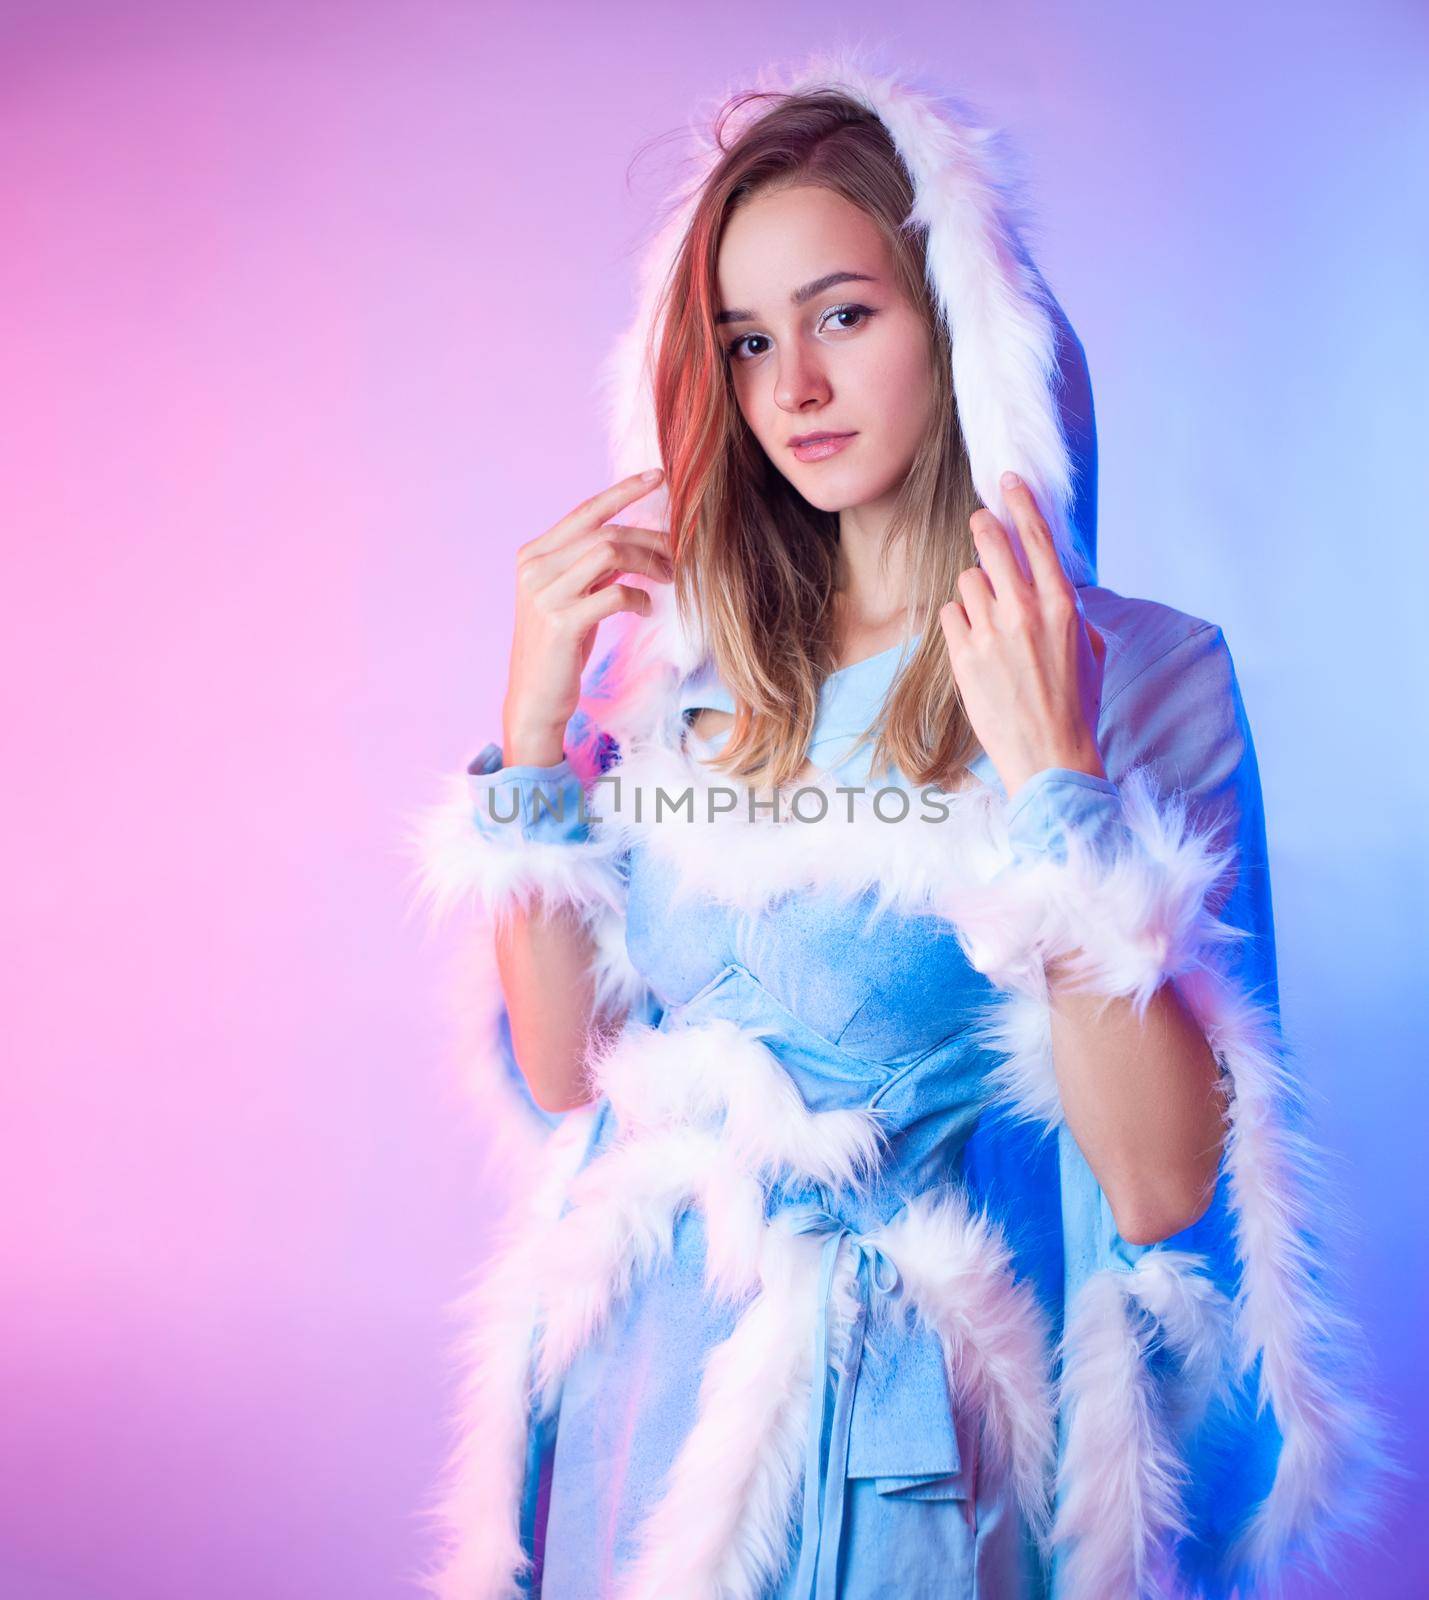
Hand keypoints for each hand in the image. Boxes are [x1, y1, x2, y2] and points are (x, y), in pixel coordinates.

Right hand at [501, 468, 672, 764]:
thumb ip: (592, 568)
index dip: (623, 491)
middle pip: (605, 531)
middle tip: (678, 554)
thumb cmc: (559, 648)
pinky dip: (639, 598)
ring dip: (649, 563)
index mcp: (534, 555)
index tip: (658, 476)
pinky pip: (613, 594)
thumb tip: (635, 542)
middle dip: (650, 538)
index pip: (584, 511)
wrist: (535, 698)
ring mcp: (544, 594)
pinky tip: (646, 610)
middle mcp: (535, 567)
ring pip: (610, 553)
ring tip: (669, 578)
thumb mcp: (573, 598)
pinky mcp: (561, 622)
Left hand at [938, 471, 1107, 800]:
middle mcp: (1025, 609)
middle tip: (979, 522)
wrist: (1049, 754)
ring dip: (974, 589)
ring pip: (967, 579)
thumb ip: (1070, 611)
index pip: (1037, 536)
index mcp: (1062, 604)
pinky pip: (949, 613)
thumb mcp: (1089, 649)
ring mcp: (990, 631)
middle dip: (982, 526)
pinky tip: (973, 641)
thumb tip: (1054, 586)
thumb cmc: (1076, 704)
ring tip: (987, 616)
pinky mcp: (962, 654)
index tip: (1008, 480)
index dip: (1020, 501)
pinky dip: (959, 621)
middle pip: (991, 542)